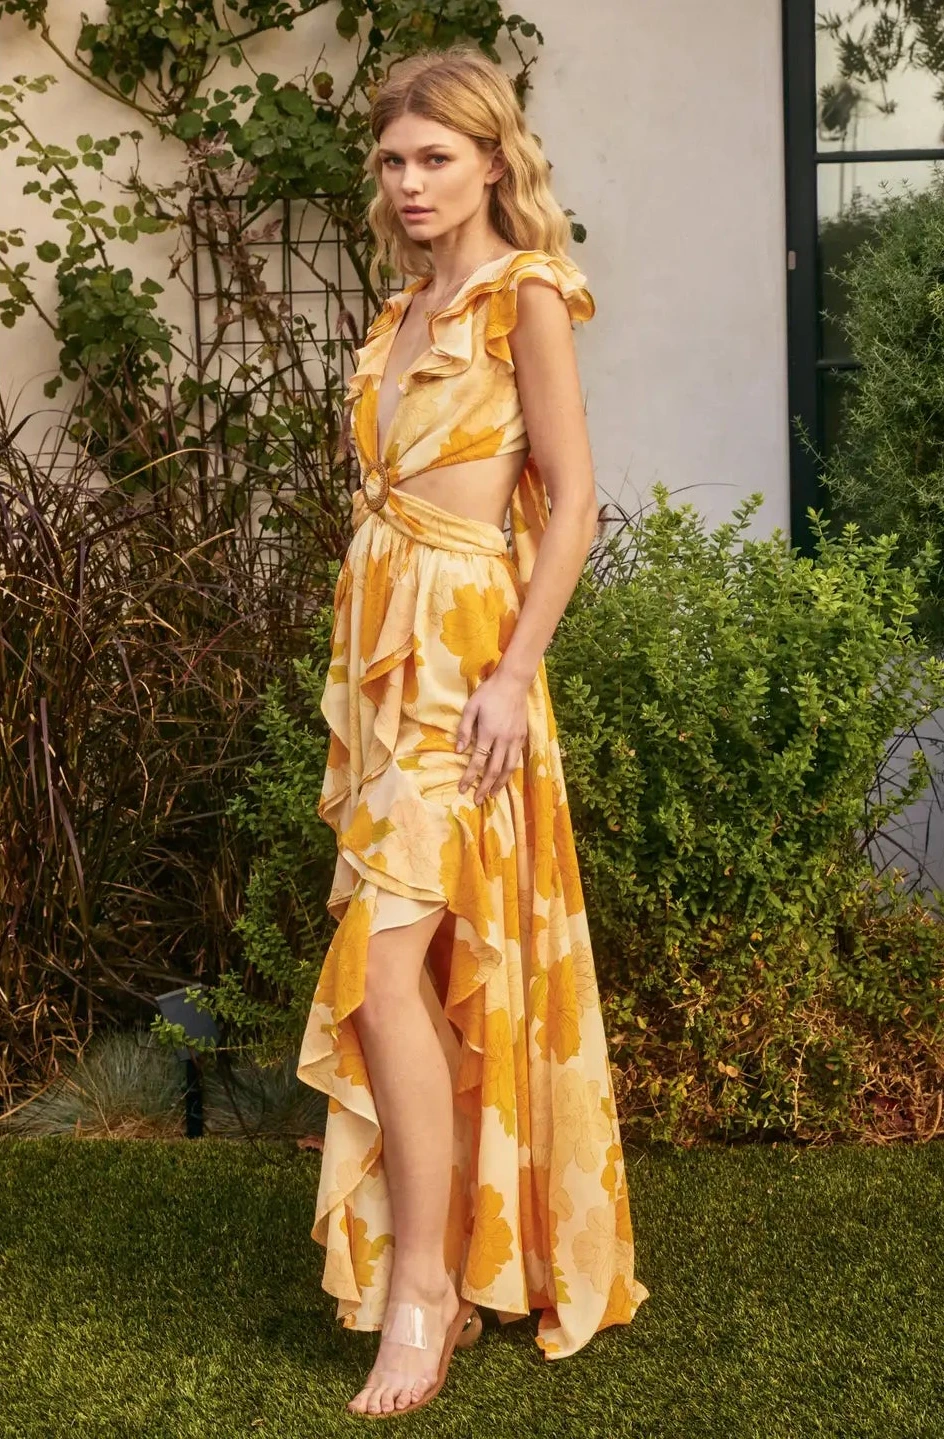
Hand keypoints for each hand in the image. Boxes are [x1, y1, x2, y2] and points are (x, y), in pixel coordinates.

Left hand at [456, 668, 529, 803]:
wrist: (513, 682)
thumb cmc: (489, 693)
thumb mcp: (471, 707)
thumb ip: (464, 730)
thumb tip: (458, 751)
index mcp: (488, 733)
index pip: (477, 761)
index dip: (469, 777)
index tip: (462, 789)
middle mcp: (504, 739)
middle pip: (494, 770)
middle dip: (485, 787)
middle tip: (478, 801)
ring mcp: (515, 739)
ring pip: (509, 768)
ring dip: (500, 784)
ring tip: (493, 795)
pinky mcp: (522, 736)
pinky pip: (516, 759)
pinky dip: (511, 772)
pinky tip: (505, 778)